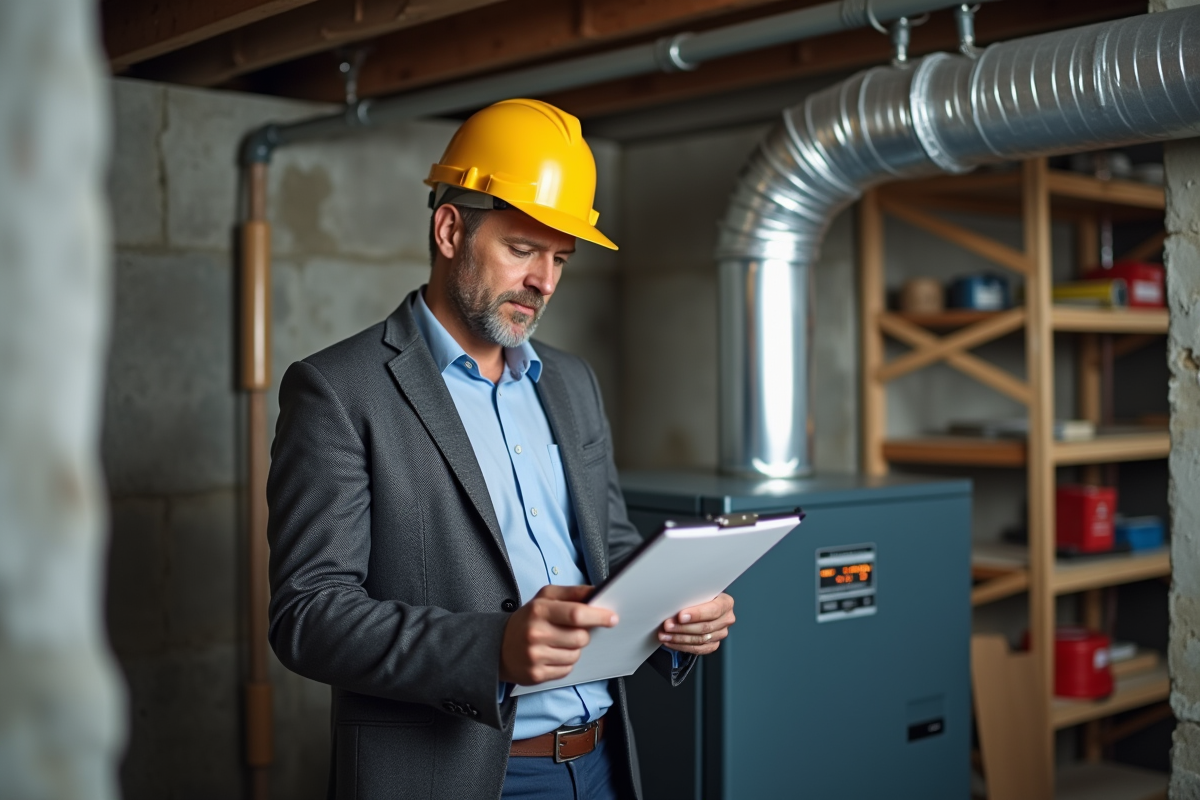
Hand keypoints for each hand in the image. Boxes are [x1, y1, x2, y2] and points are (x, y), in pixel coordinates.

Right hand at [499, 585, 617, 685]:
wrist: (496, 646)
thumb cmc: (527, 620)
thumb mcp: (544, 598)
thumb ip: (572, 593)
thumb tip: (597, 592)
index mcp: (539, 610)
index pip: (576, 613)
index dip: (598, 616)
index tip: (612, 618)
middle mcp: (536, 633)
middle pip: (580, 638)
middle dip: (583, 634)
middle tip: (571, 631)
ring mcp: (535, 656)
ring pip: (575, 655)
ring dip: (573, 649)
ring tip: (558, 643)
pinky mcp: (536, 675)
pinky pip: (567, 670)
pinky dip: (564, 663)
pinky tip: (551, 655)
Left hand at [657, 593, 734, 655]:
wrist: (702, 605)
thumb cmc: (699, 596)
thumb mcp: (698, 591)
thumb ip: (691, 597)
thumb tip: (674, 603)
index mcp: (726, 603)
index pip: (714, 610)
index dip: (697, 614)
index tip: (681, 616)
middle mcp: (726, 619)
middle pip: (705, 627)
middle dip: (683, 627)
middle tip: (668, 625)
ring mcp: (721, 633)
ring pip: (700, 640)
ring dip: (679, 638)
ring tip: (665, 635)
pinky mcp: (713, 644)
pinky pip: (697, 649)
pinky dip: (681, 646)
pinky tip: (670, 642)